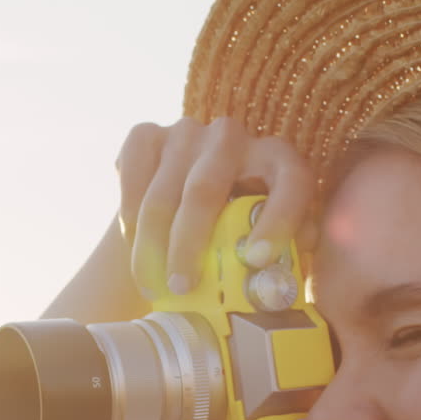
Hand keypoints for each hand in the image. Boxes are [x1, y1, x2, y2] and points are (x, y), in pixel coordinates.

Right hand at [115, 116, 317, 300]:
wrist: (180, 204)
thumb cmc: (232, 231)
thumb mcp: (263, 241)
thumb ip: (280, 255)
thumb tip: (277, 278)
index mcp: (277, 159)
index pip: (290, 182)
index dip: (278, 219)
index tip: (256, 261)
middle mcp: (231, 137)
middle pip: (203, 190)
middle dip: (188, 245)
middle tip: (181, 287)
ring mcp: (185, 132)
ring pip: (161, 194)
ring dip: (151, 246)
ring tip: (150, 285)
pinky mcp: (145, 136)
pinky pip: (132, 180)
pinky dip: (130, 220)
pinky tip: (134, 247)